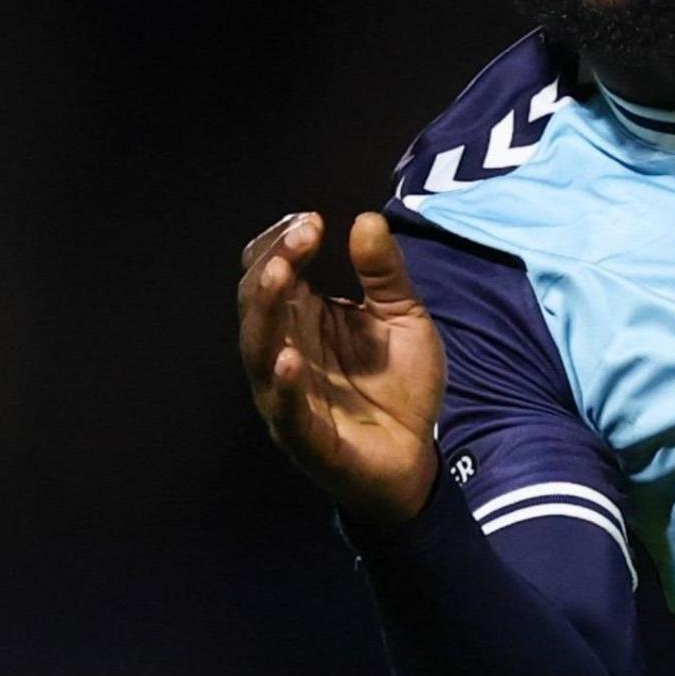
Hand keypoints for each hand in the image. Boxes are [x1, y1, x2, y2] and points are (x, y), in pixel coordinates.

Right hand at [236, 210, 445, 521]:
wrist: (417, 456)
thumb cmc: (399, 385)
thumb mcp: (403, 318)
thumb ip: (385, 273)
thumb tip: (366, 218)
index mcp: (302, 320)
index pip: (270, 272)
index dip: (283, 243)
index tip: (314, 220)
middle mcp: (283, 351)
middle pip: (257, 303)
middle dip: (274, 264)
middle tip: (304, 234)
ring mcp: (287, 395)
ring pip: (258, 349)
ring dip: (266, 311)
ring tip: (279, 275)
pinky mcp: (303, 436)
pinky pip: (284, 409)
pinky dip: (283, 385)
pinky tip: (288, 358)